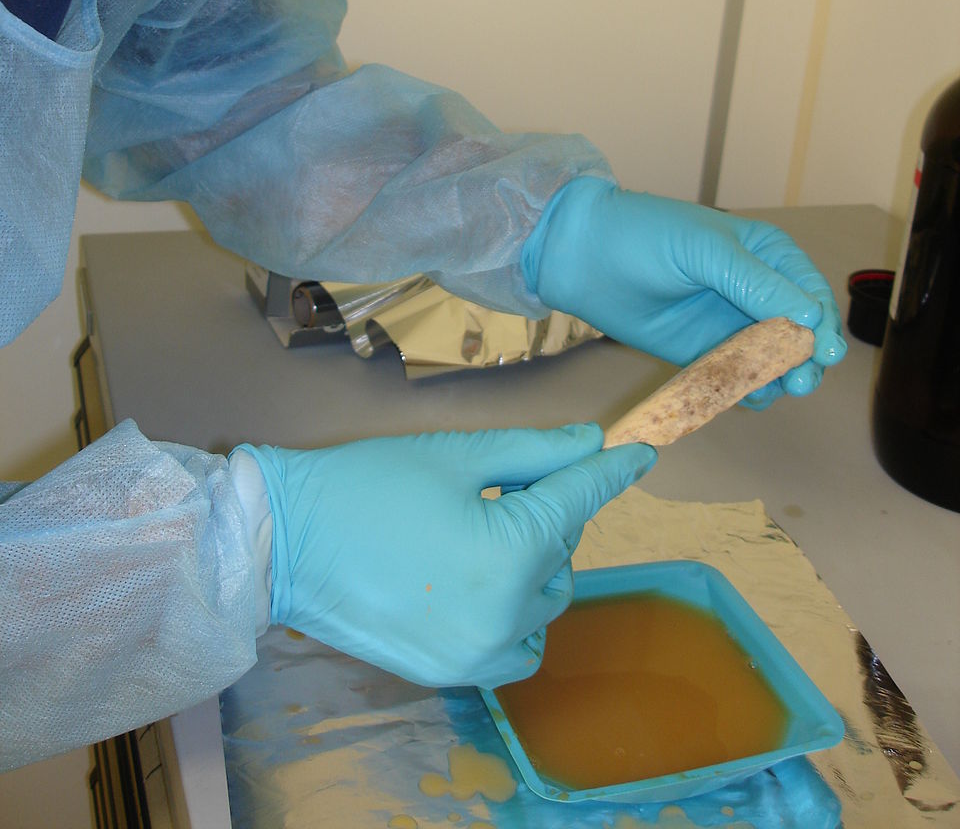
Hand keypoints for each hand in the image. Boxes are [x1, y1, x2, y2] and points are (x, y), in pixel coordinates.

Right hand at [237, 425, 654, 687]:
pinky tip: (483, 580)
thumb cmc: (367, 485)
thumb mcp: (456, 453)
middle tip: (502, 482)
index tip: (637, 454)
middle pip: (562, 551)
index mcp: (509, 554)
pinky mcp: (452, 673)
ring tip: (487, 528)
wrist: (285, 544)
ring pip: (546, 601)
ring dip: (535, 563)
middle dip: (547, 510)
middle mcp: (505, 615)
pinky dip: (518, 614)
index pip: (577, 501)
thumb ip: (534, 451)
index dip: (609, 470)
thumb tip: (590, 443)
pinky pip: (515, 646)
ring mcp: (477, 654)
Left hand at [522, 178, 845, 403]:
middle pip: (800, 334)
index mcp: (767, 255)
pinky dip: (748, 390)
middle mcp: (756, 292)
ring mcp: (731, 326)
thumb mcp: (706, 250)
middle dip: (807, 358)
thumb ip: (755, 282)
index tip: (825, 351)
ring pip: (773, 361)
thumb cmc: (647, 236)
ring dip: (781, 378)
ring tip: (777, 390)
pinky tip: (749, 397)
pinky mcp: (704, 354)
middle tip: (802, 381)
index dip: (824, 323)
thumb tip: (810, 316)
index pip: (810, 293)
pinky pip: (738, 378)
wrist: (584, 257)